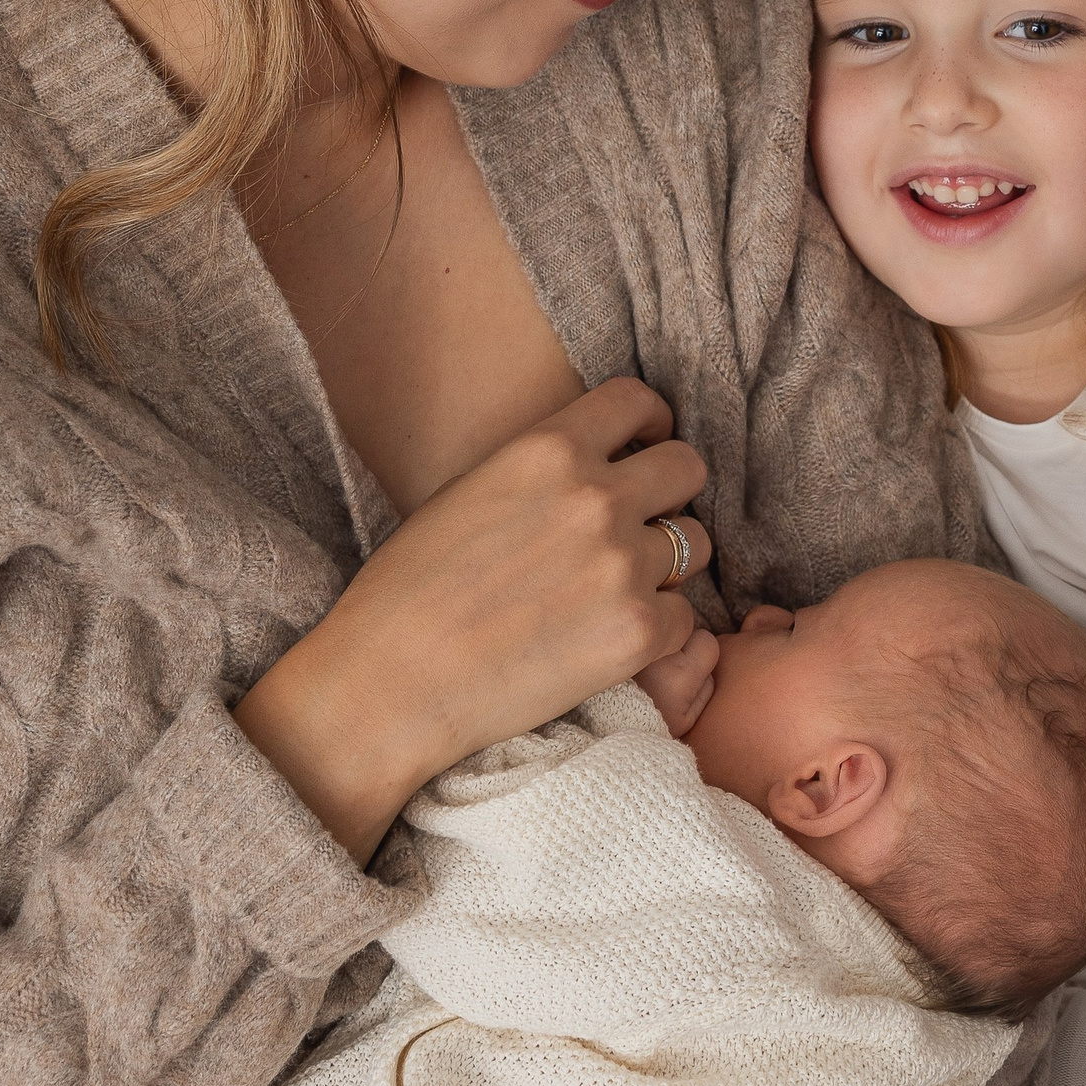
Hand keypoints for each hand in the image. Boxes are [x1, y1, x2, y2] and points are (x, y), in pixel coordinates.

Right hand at [236, 376, 712, 856]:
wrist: (390, 683)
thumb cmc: (409, 591)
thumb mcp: (470, 491)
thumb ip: (542, 470)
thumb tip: (596, 461)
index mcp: (549, 450)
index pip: (639, 402)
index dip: (651, 424)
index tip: (645, 446)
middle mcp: (596, 498)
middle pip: (687, 468)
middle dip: (671, 494)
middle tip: (642, 525)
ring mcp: (622, 565)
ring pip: (696, 545)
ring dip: (668, 566)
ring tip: (618, 591)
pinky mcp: (637, 633)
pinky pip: (685, 618)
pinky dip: (658, 631)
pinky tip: (610, 641)